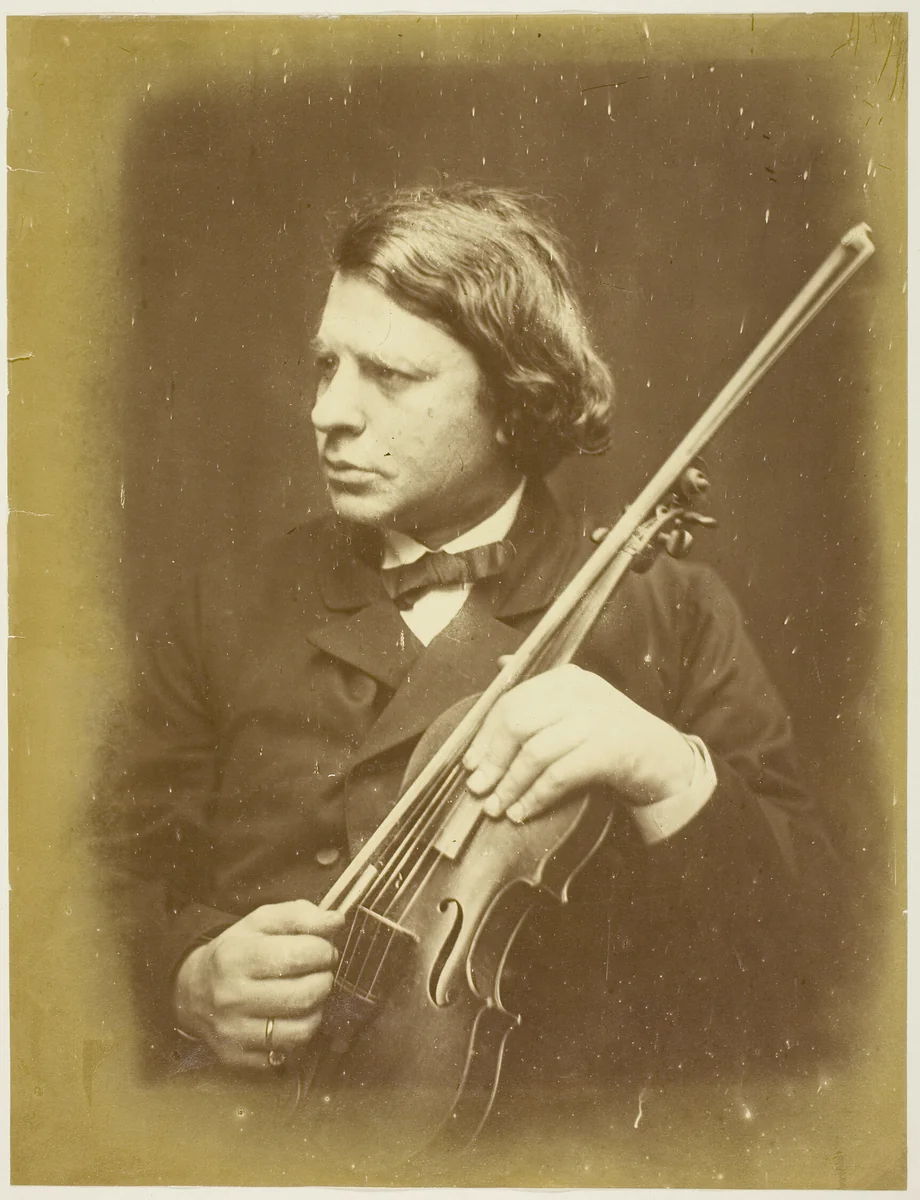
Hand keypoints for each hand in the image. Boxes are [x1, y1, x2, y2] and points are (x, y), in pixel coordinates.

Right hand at [172, 899, 345, 1069]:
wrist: (192, 990)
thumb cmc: (237, 951)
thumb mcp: (261, 922)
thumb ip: (300, 915)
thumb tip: (336, 921)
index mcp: (236, 956)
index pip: (298, 955)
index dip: (324, 951)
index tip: (325, 949)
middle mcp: (231, 996)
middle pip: (305, 995)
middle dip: (325, 979)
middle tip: (321, 972)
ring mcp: (233, 1031)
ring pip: (302, 1029)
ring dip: (317, 1008)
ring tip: (309, 993)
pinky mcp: (237, 1056)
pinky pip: (288, 1052)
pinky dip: (298, 1033)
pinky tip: (291, 1015)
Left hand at [462, 664, 694, 823]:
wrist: (665, 760)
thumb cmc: (611, 737)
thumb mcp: (578, 705)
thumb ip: (540, 692)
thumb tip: (498, 665)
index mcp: (568, 679)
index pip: (512, 700)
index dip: (485, 734)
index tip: (470, 762)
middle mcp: (581, 693)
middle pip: (518, 723)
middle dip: (492, 760)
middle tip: (477, 788)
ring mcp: (596, 720)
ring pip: (535, 753)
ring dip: (510, 785)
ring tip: (496, 807)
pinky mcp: (608, 750)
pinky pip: (558, 775)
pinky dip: (535, 797)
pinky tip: (523, 812)